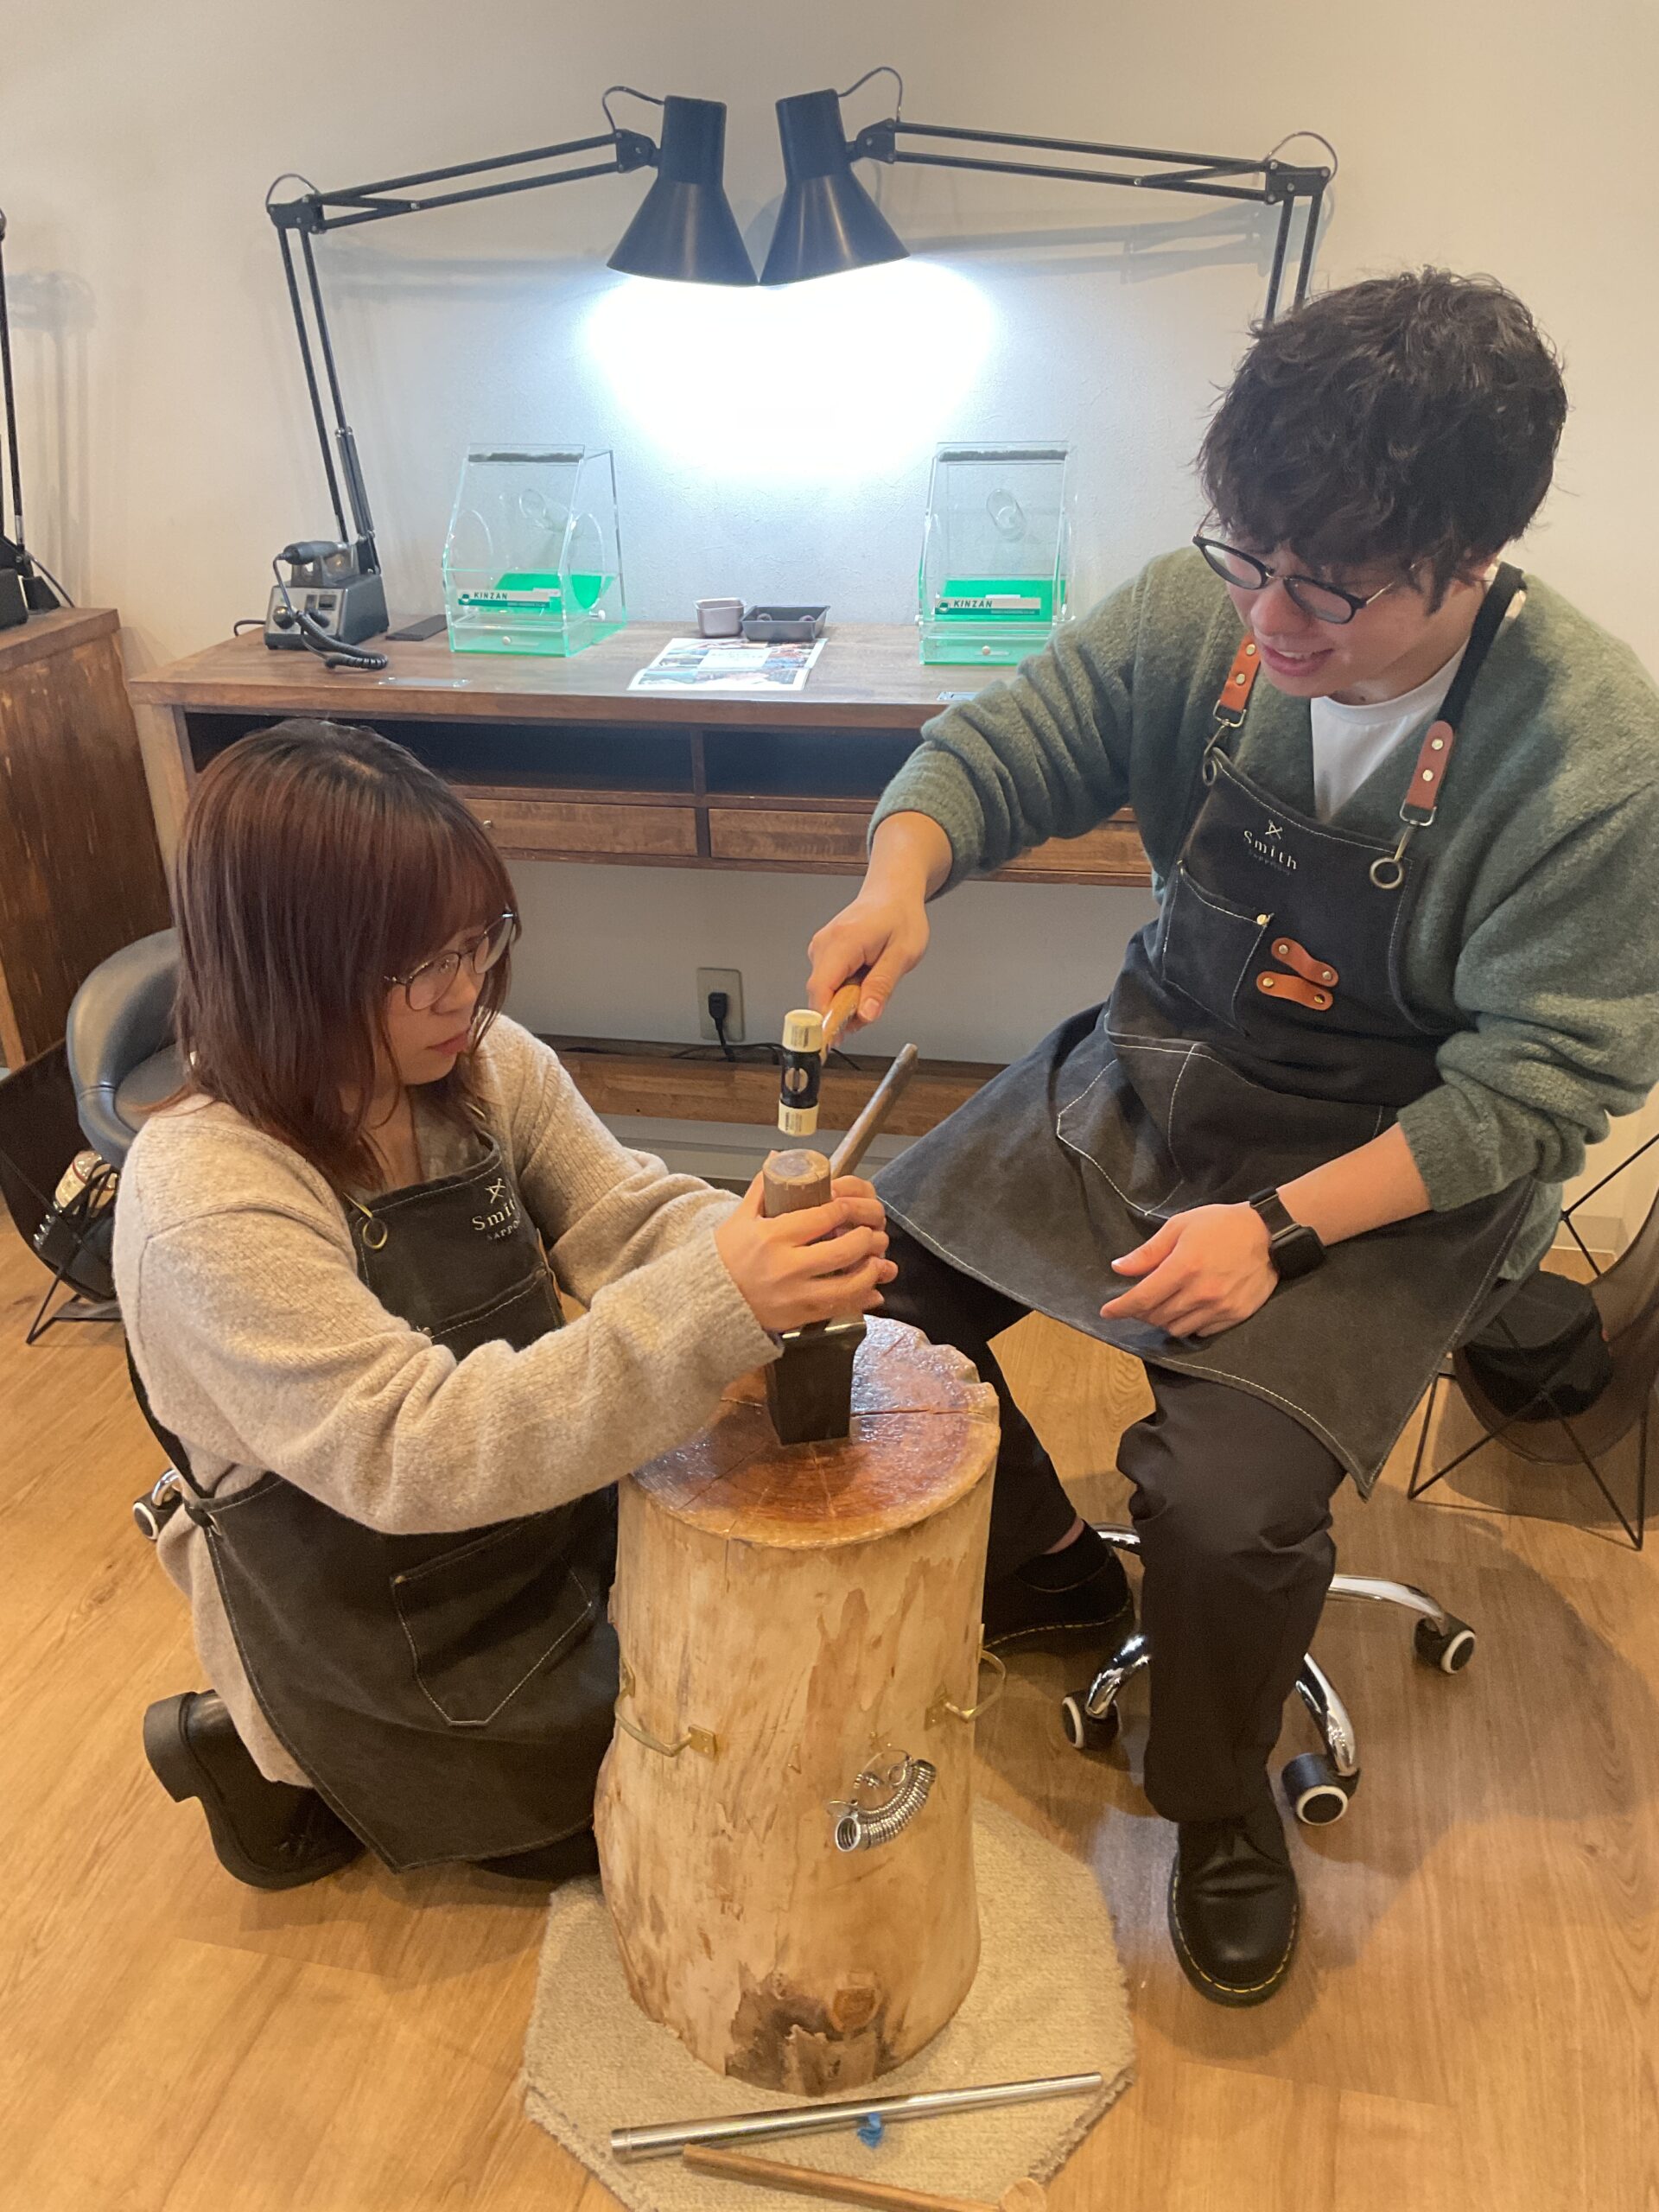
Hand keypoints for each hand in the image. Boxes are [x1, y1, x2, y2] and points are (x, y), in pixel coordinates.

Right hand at [715, 1174, 895, 1333]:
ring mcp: (794, 1295)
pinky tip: (872, 1291)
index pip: (824, 1216)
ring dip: (869, 1272)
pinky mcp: (798, 1317)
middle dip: (866, 1239)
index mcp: (774, 1236)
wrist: (707, 1301)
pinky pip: (838, 1309)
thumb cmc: (725, 1257)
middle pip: (843, 1250)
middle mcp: (787, 1266)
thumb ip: (763, 1188)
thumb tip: (778, 1158)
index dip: (846, 1209)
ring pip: (847, 1285)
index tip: (851, 1207)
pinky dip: (861, 1300)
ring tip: (877, 1261)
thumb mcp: (741, 1218)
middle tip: (871, 1233)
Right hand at [804, 814, 946, 1035]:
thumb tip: (866, 1014)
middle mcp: (824, 944)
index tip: (833, 1040)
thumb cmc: (901, 917)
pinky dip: (845, 991)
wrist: (892, 892)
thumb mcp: (904, 954)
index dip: (824, 1018)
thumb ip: (882, 985)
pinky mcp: (822, 953)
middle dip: (843, 1012)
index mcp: (844, 942)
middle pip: (821, 995)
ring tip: (874, 983)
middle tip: (873, 1007)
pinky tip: (864, 979)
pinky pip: (828, 983)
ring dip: (847, 1001)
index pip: (821, 989)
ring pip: (825, 992)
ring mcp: (820, 948)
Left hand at [1099, 1204, 1277, 1338]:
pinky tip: (1188, 1309)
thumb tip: (1118, 1268)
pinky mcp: (1235, 1315)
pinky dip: (1187, 1324)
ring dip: (1163, 1320)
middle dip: (1141, 1312)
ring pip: (1177, 1329)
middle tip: (1138, 1301)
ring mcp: (1219, 1307)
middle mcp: (1200, 1292)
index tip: (1107, 1312)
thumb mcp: (1180, 1226)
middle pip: (1157, 1316)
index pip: (1142, 1298)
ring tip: (1163, 1305)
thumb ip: (1148, 1252)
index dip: (1120, 1308)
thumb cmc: (1221, 1225)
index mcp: (1183, 1267)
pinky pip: (1200, 1332)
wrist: (1269, 1234)